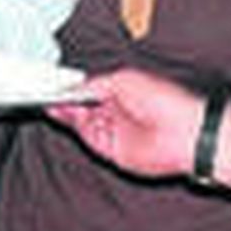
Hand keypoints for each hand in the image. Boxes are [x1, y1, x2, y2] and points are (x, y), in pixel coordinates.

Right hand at [45, 67, 201, 179]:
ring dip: (64, 112)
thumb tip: (74, 87)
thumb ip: (95, 84)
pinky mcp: (112, 150)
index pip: (89, 90)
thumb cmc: (164, 100)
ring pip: (81, 122)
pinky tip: (62, 114)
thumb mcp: (124, 79)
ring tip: (49, 102)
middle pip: (81, 107)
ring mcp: (113, 132)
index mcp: (121, 92)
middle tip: (46, 94)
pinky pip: (87, 138)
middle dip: (63, 100)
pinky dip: (73, 127)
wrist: (184, 132)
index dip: (71, 88)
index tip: (54, 85)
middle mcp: (115, 113)